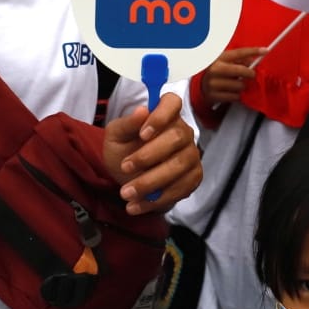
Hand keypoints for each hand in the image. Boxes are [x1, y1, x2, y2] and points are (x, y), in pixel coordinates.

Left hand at [103, 92, 201, 214]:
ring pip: (179, 167)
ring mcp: (191, 155)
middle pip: (177, 138)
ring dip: (150, 182)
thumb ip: (126, 124)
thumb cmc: (123, 149)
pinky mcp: (193, 177)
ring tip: (126, 193)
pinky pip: (181, 189)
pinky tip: (136, 205)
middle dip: (149, 156)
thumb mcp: (116, 136)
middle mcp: (183, 132)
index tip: (142, 134)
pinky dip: (156, 200)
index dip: (161, 116)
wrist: (127, 177)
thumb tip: (142, 111)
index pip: (173, 103)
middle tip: (125, 168)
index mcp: (165, 114)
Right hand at [201, 47, 266, 104]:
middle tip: (252, 74)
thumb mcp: (226, 62)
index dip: (253, 51)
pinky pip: (235, 96)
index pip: (239, 52)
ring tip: (237, 84)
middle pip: (241, 70)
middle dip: (250, 73)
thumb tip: (256, 62)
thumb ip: (240, 61)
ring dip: (242, 86)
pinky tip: (232, 92)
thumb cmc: (217, 71)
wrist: (201, 85)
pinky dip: (237, 95)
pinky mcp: (213, 95)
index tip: (265, 51)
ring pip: (240, 85)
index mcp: (219, 58)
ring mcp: (213, 83)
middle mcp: (215, 69)